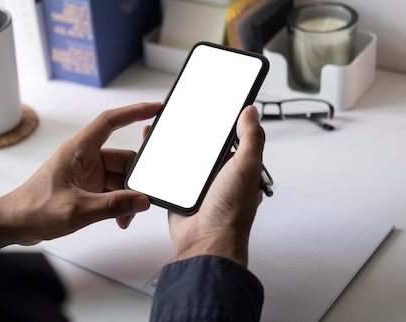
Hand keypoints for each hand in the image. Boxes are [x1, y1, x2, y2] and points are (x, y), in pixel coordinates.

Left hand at [0, 102, 161, 247]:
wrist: (14, 224)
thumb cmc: (34, 209)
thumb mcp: (77, 209)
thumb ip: (112, 206)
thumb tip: (141, 200)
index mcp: (78, 150)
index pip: (111, 122)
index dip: (134, 112)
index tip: (155, 109)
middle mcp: (85, 158)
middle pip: (123, 158)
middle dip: (135, 180)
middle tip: (142, 197)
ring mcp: (87, 173)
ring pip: (120, 178)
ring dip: (127, 196)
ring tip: (126, 216)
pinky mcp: (88, 188)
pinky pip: (113, 191)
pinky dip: (119, 204)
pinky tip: (120, 218)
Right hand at [166, 106, 264, 266]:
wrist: (206, 241)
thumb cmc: (231, 213)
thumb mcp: (247, 167)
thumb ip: (252, 138)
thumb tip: (251, 112)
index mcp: (238, 166)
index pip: (231, 136)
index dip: (221, 121)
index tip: (210, 105)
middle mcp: (219, 174)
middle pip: (204, 144)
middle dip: (192, 130)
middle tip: (182, 111)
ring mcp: (198, 184)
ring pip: (184, 156)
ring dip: (174, 143)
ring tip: (163, 124)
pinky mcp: (179, 192)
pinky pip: (168, 172)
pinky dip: (160, 161)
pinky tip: (153, 150)